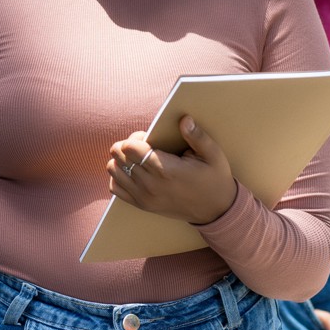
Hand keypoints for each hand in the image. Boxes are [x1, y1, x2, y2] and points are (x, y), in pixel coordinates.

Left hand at [107, 116, 236, 224]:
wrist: (216, 210)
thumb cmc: (215, 179)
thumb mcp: (213, 155)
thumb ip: (197, 136)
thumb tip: (184, 119)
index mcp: (165, 170)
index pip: (129, 148)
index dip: (136, 138)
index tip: (149, 138)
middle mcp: (150, 185)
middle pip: (119, 156)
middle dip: (128, 146)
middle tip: (146, 147)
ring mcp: (144, 197)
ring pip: (113, 170)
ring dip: (122, 160)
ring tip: (139, 159)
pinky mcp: (142, 205)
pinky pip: (115, 187)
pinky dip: (119, 177)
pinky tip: (134, 172)